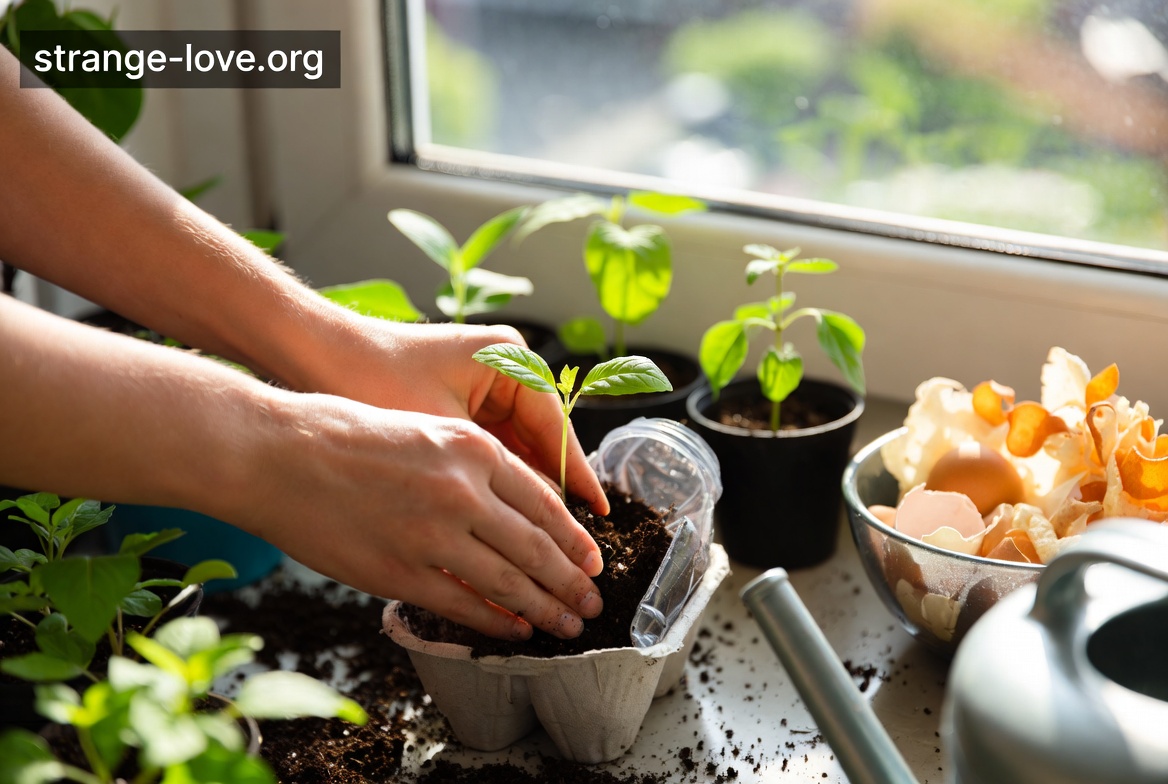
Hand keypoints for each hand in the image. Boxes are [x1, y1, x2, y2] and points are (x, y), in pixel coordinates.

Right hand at [234, 391, 604, 639]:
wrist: (278, 454)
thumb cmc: (344, 434)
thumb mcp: (425, 429)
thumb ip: (472, 468)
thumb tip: (512, 511)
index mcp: (473, 449)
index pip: (543, 504)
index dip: (573, 539)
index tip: (591, 560)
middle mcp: (463, 492)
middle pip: (536, 548)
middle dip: (571, 582)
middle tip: (593, 603)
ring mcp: (433, 536)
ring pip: (509, 582)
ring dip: (546, 609)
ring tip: (569, 626)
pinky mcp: (400, 572)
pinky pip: (464, 604)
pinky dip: (496, 621)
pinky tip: (516, 631)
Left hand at [295, 315, 609, 515]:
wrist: (313, 353)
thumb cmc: (371, 382)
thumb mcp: (439, 438)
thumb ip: (490, 481)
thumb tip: (536, 534)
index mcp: (510, 360)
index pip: (556, 432)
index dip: (576, 482)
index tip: (598, 522)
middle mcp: (507, 367)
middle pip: (544, 444)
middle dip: (556, 497)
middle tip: (578, 547)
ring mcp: (485, 382)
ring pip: (521, 451)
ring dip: (529, 496)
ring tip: (549, 546)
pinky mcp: (462, 400)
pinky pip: (495, 450)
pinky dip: (499, 486)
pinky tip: (506, 524)